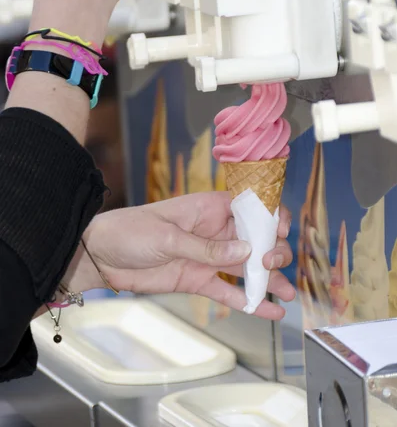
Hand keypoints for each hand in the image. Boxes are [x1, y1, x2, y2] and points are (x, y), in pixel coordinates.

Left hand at [66, 193, 294, 319]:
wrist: (101, 257)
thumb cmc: (130, 231)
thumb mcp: (168, 236)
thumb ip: (207, 247)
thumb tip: (247, 249)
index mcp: (208, 209)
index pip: (248, 208)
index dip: (269, 217)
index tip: (281, 231)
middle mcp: (214, 232)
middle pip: (254, 240)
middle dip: (272, 250)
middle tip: (273, 263)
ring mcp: (207, 257)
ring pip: (246, 268)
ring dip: (268, 279)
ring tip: (288, 295)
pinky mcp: (197, 280)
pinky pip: (227, 292)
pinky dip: (247, 302)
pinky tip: (267, 311)